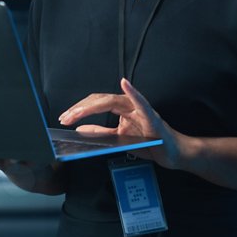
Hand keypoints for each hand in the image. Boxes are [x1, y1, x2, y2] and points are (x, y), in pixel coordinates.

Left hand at [58, 78, 187, 169]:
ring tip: (78, 111)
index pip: (96, 104)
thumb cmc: (149, 143)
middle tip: (65, 117)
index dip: (79, 109)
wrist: (171, 152)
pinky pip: (142, 103)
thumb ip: (101, 133)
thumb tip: (80, 129)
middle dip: (80, 109)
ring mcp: (141, 109)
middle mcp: (130, 104)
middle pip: (100, 100)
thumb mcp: (119, 138)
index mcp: (122, 108)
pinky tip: (125, 84)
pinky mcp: (151, 116)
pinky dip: (133, 92)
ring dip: (93, 105)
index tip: (65, 118)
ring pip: (113, 101)